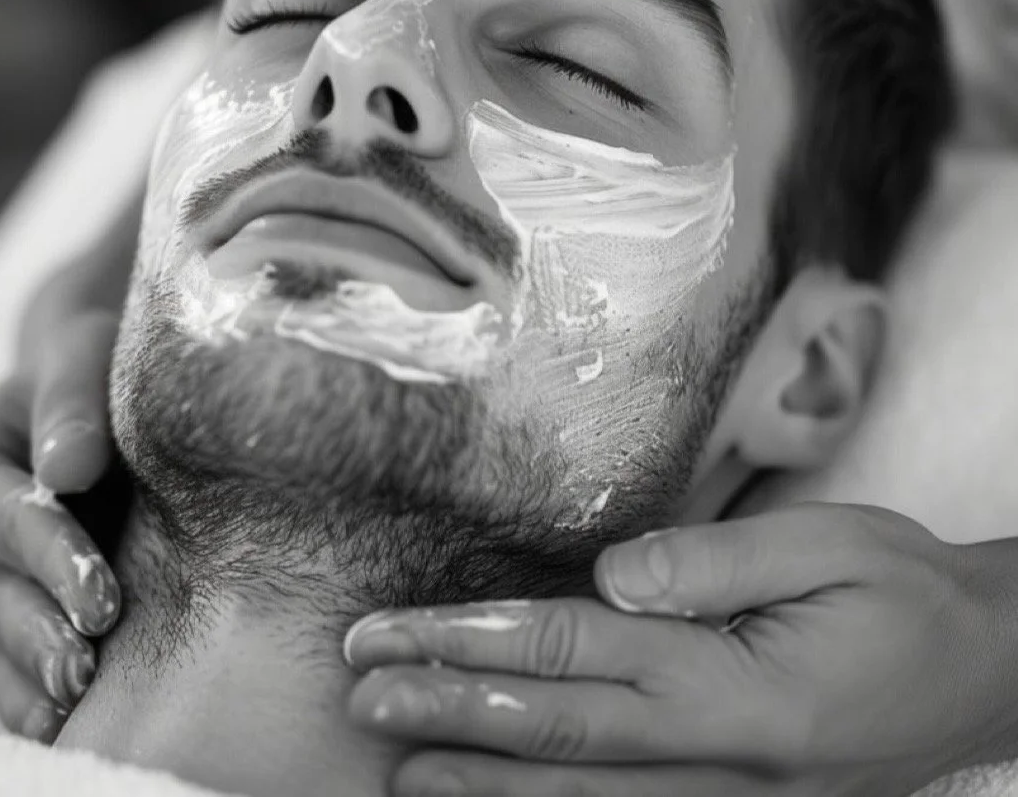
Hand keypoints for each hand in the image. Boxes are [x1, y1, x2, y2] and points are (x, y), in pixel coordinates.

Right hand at [0, 309, 125, 742]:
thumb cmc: (98, 368)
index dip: (35, 548)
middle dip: (35, 623)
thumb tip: (66, 468)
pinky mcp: (41, 620)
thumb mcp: (84, 354)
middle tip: (89, 652)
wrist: (123, 396)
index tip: (96, 584)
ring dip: (37, 669)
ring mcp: (0, 589)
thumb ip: (71, 398)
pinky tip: (74, 721)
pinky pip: (23, 672)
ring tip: (83, 692)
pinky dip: (42, 698)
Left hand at [344, 504, 1016, 795]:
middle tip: (367, 694)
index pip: (581, 660)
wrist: (989, 669)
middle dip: (455, 715)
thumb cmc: (905, 596)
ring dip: (488, 782)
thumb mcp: (831, 549)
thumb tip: (610, 579)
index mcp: (744, 691)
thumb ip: (714, 565)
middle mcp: (730, 766)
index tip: (398, 636)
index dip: (479, 647)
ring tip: (401, 767)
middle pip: (564, 739)